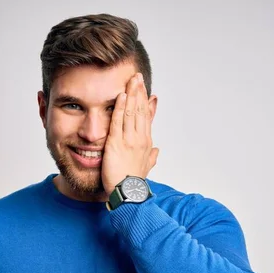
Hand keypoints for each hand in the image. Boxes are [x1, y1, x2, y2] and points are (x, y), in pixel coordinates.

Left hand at [101, 72, 158, 194]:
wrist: (129, 194)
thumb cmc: (135, 183)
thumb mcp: (146, 167)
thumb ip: (151, 156)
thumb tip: (157, 150)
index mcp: (146, 142)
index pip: (146, 117)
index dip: (145, 101)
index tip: (144, 89)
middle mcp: (140, 138)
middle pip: (140, 110)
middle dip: (139, 92)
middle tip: (138, 76)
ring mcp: (129, 140)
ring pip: (131, 112)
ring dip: (131, 94)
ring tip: (131, 80)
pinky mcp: (116, 144)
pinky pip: (118, 122)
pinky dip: (119, 108)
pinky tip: (120, 96)